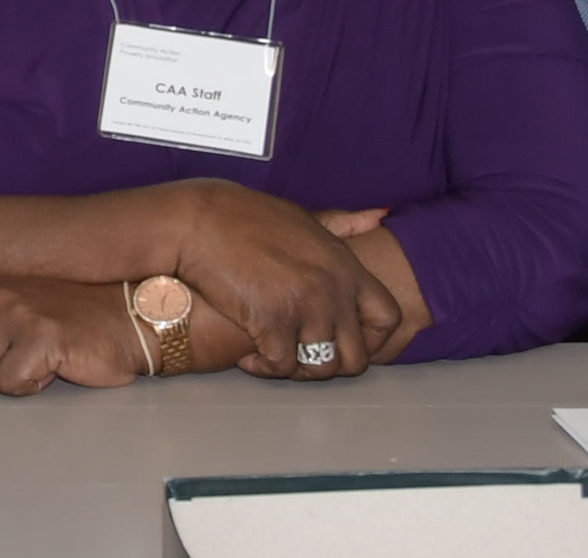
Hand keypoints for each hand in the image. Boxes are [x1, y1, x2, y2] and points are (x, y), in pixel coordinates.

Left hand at [0, 277, 149, 395]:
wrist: (129, 321)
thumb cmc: (74, 326)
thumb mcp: (13, 320)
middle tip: (27, 360)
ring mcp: (16, 314)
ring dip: (13, 382)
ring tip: (42, 360)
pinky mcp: (39, 337)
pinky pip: (10, 386)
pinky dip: (32, 387)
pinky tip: (55, 366)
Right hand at [164, 179, 400, 378]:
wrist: (199, 221)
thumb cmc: (246, 217)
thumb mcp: (303, 218)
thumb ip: (343, 225)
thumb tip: (379, 218)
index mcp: (346, 266)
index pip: (388, 318)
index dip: (372, 341)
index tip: (345, 343)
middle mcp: (333, 289)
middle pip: (358, 357)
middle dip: (331, 365)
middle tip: (302, 357)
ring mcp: (305, 307)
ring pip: (321, 369)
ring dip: (296, 370)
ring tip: (273, 355)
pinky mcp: (272, 322)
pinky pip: (280, 367)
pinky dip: (263, 368)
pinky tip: (248, 355)